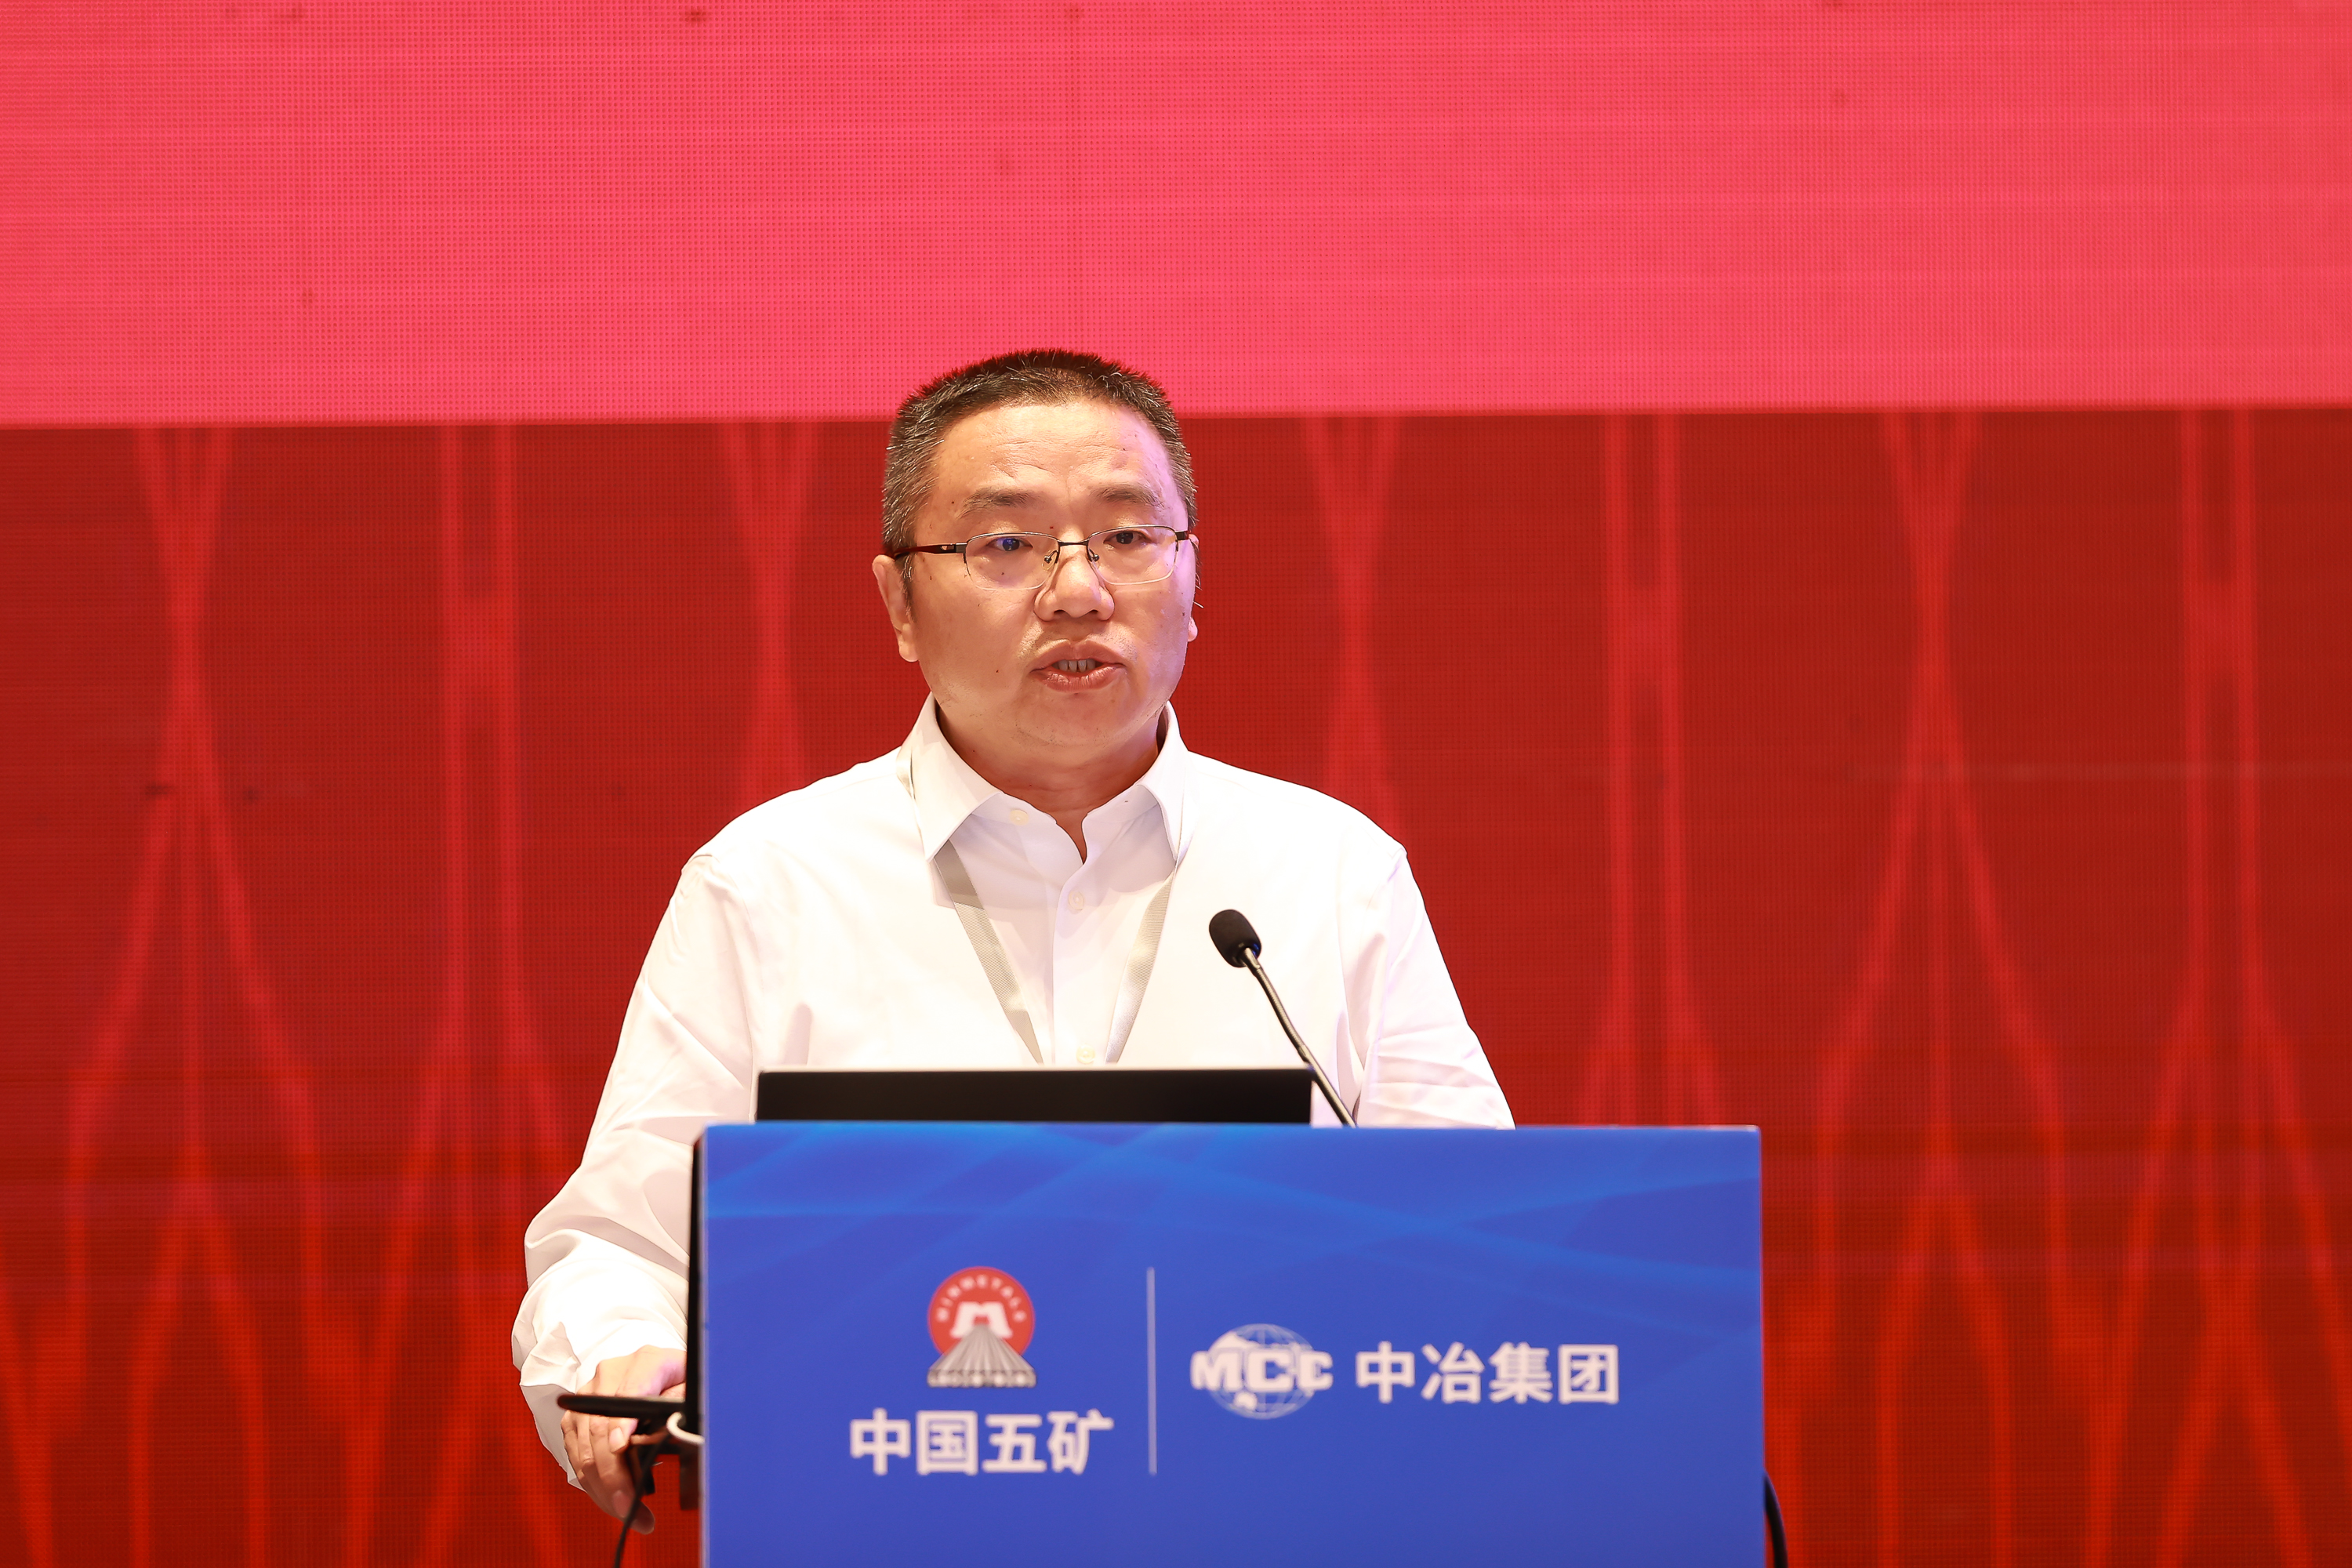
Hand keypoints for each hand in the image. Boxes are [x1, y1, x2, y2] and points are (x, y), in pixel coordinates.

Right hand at [561, 1345, 685, 1528]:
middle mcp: (609, 1376)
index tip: (621, 1448)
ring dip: (604, 1489)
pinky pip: (577, 1457)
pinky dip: (595, 1485)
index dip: (621, 1422)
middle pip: (601, 1429)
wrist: (660, 1369)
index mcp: (645, 1361)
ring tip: (631, 1515)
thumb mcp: (693, 1385)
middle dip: (614, 1476)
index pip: (628, 1391)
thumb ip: (682, 1404)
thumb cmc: (680, 1380)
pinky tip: (614, 1502)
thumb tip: (664, 1435)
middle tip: (632, 1509)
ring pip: (585, 1450)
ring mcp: (587, 1397)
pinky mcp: (575, 1418)